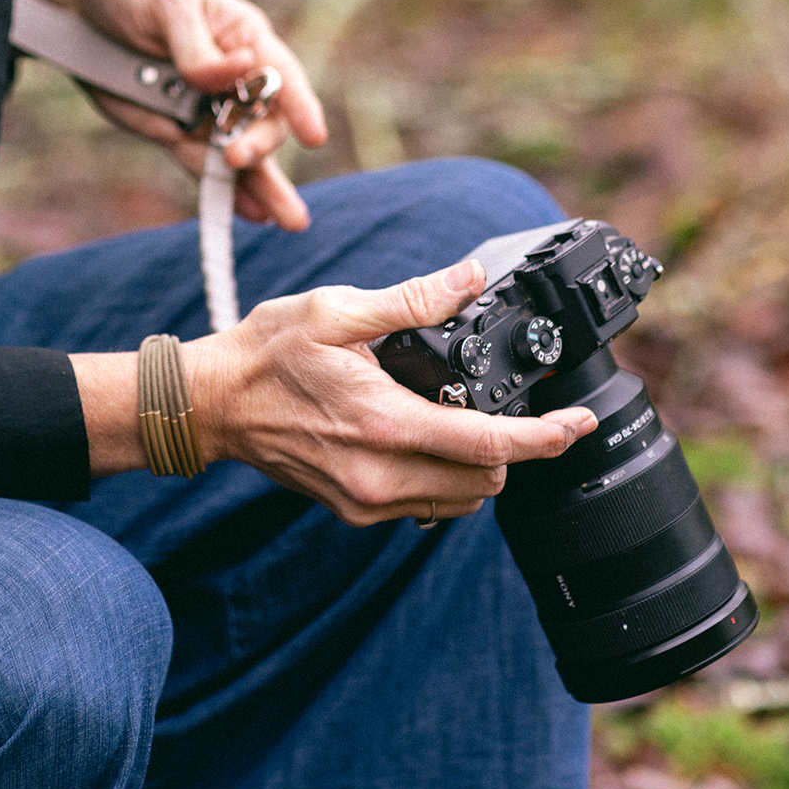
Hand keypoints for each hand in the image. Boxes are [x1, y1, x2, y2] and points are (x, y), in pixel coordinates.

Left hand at [21, 0, 325, 229]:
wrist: (78, 6)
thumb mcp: (167, 4)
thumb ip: (198, 46)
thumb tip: (240, 70)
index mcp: (242, 36)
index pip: (280, 73)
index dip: (299, 104)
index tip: (314, 135)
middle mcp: (233, 78)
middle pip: (262, 120)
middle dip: (258, 143)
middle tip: (240, 157)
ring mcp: (204, 107)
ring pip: (241, 152)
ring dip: (262, 185)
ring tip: (288, 220)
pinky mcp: (174, 129)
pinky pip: (203, 163)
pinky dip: (224, 189)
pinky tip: (251, 212)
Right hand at [178, 256, 597, 524]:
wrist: (210, 404)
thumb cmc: (266, 353)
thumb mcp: (336, 309)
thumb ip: (411, 300)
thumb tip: (469, 278)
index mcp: (384, 423)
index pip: (489, 445)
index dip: (546, 437)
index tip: (578, 424)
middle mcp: (380, 475)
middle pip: (486, 481)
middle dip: (509, 447)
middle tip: (506, 407)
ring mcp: (367, 500)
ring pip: (460, 501)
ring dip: (477, 466)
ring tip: (457, 420)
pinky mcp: (355, 510)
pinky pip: (425, 506)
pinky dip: (442, 479)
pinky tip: (423, 440)